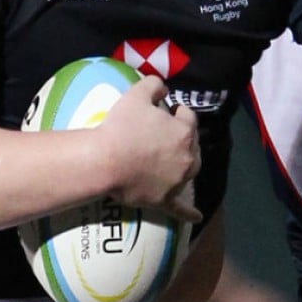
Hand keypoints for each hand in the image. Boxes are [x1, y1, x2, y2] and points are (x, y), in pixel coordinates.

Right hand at [98, 75, 201, 222]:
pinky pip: (181, 208)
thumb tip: (163, 88)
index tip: (169, 110)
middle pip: (192, 145)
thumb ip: (154, 85)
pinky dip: (189, 213)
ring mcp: (177, 181)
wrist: (104, 162)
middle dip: (184, 137)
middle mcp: (187, 158)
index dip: (178, 112)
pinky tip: (197, 217)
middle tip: (166, 133)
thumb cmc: (121, 127)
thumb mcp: (136, 95)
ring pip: (190, 171)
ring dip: (186, 163)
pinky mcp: (165, 200)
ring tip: (176, 159)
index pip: (188, 117)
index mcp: (183, 132)